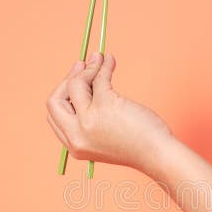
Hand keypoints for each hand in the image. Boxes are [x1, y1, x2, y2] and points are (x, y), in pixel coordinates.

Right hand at [46, 52, 172, 171]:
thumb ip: (90, 117)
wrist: (157, 153)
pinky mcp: (104, 106)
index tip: (74, 81)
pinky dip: (104, 66)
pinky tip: (110, 60)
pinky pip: (98, 78)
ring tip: (101, 58)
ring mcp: (88, 120)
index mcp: (74, 145)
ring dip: (88, 67)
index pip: (54, 116)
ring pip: (76, 85)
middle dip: (67, 79)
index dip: (63, 95)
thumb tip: (84, 80)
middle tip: (82, 64)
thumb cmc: (137, 144)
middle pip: (55, 100)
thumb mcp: (105, 135)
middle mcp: (77, 134)